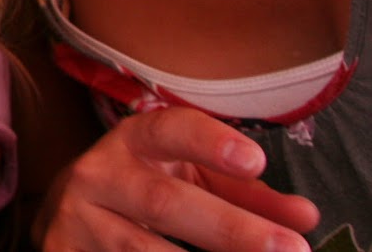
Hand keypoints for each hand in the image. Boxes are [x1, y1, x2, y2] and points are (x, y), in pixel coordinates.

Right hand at [35, 107, 319, 250]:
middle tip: (293, 249)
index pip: (167, 130)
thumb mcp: (189, 179)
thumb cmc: (144, 190)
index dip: (209, 143)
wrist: (66, 218)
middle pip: (163, 202)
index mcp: (132, 142)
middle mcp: (98, 176)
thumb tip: (305, 217)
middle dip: (230, 228)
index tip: (256, 160)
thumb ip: (244, 195)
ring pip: (141, 250)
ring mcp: (78, 222)